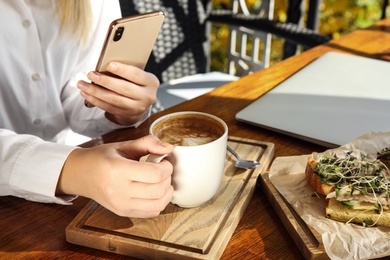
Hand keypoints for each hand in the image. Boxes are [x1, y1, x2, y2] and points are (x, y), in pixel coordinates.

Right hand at [56, 135, 173, 217]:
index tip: (163, 161)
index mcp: (118, 170)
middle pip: (158, 190)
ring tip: (161, 181)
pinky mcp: (123, 212)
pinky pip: (151, 212)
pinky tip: (154, 191)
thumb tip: (169, 148)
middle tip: (163, 170)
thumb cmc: (102, 158)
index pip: (154, 174)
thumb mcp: (123, 145)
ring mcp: (120, 205)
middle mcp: (118, 191)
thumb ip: (148, 143)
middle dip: (168, 178)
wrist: (80, 175)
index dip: (166, 167)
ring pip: (158, 204)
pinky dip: (159, 202)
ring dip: (166, 192)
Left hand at [77, 62, 159, 124]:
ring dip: (96, 92)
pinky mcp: (127, 115)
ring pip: (115, 100)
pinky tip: (86, 94)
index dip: (122, 70)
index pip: (136, 75)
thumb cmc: (135, 82)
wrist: (140, 102)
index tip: (108, 65)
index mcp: (151, 82)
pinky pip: (109, 108)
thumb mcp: (136, 75)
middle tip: (90, 74)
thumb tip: (103, 66)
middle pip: (124, 88)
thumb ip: (126, 71)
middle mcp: (147, 96)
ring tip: (82, 85)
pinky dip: (96, 100)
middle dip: (105, 81)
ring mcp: (138, 108)